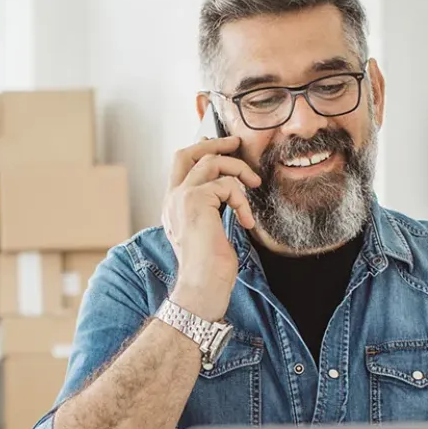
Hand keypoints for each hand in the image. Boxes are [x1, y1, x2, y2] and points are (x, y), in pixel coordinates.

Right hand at [161, 135, 261, 320]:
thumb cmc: (210, 267)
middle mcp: (172, 199)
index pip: (180, 166)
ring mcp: (181, 198)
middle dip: (214, 144)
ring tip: (254, 185)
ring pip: (211, 163)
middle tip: (236, 143)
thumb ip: (211, 209)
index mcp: (173, 206)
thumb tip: (229, 191)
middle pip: (187, 153)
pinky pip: (226, 185)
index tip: (222, 146)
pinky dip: (242, 201)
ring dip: (239, 170)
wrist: (202, 286)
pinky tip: (246, 221)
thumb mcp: (210, 231)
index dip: (200, 150)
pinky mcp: (196, 201)